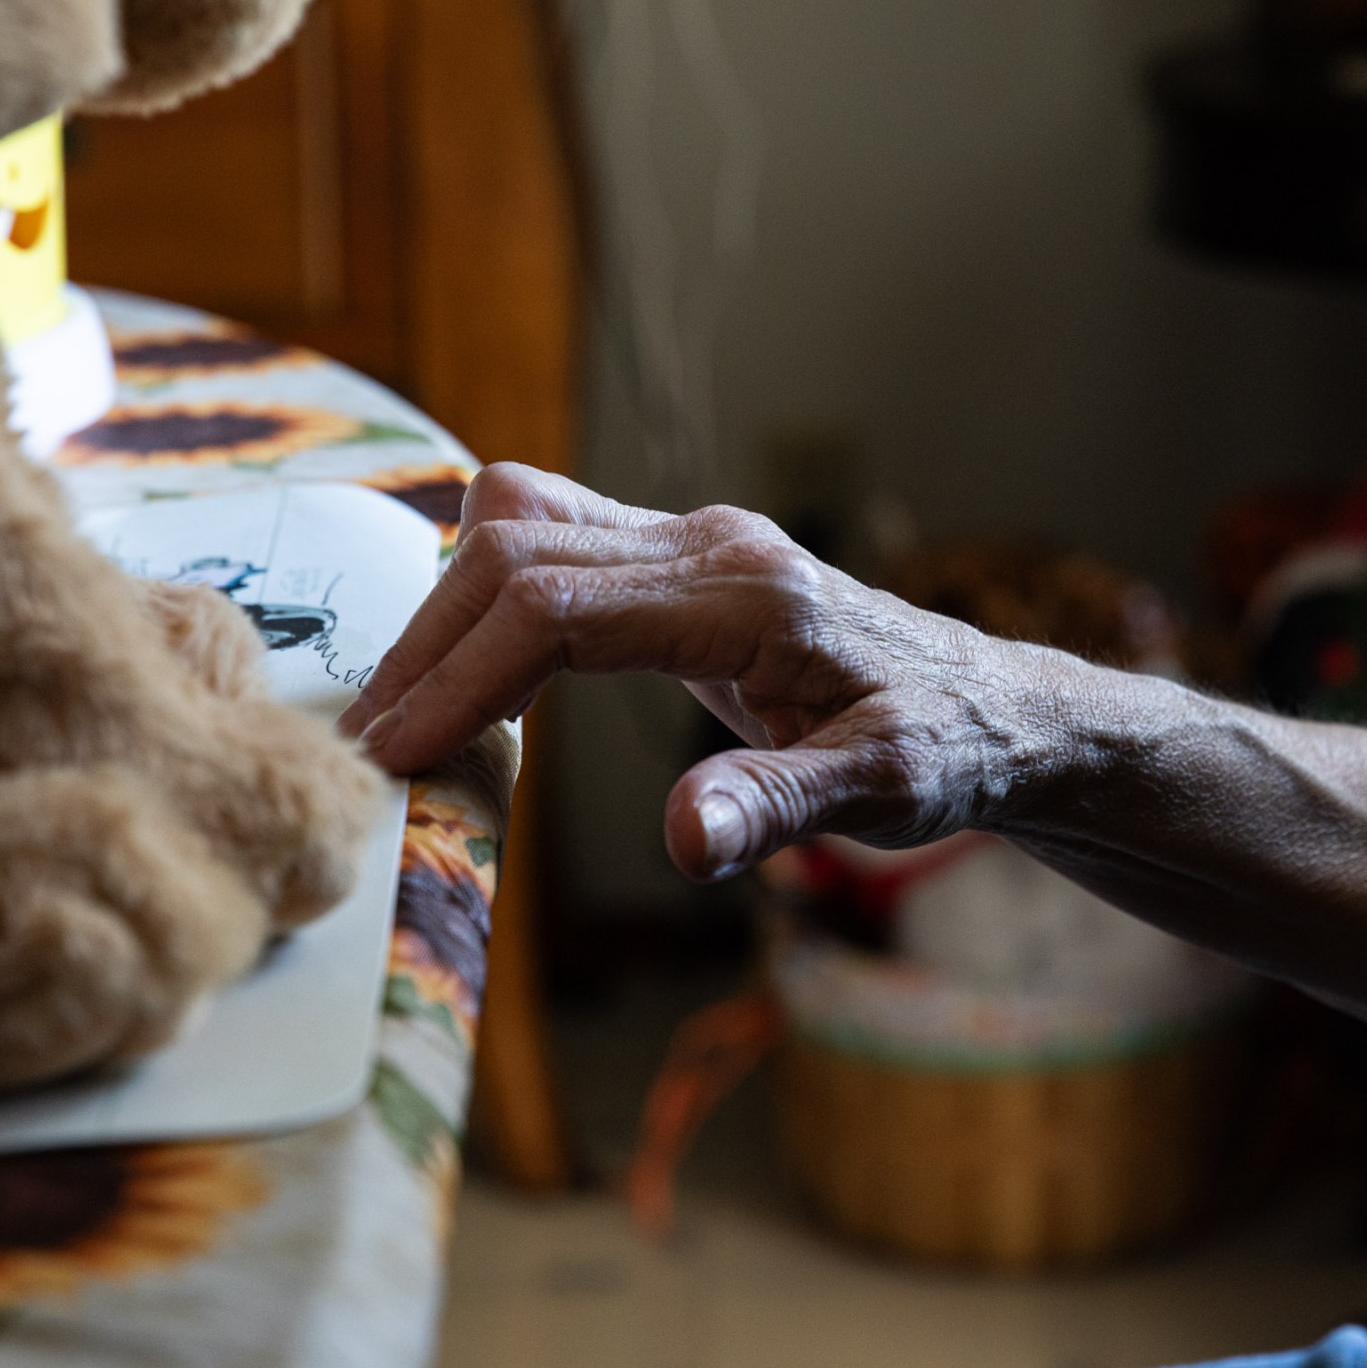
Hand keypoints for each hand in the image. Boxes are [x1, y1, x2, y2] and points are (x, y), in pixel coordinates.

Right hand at [338, 464, 1073, 878]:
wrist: (998, 707)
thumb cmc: (951, 749)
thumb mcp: (883, 795)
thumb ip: (777, 807)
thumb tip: (679, 842)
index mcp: (748, 595)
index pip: (558, 607)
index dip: (462, 675)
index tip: (395, 751)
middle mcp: (710, 545)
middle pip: (517, 550)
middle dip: (429, 643)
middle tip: (368, 745)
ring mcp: (693, 542)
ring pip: (523, 525)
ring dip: (449, 611)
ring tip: (402, 714)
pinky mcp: (681, 561)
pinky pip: (553, 541)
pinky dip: (488, 595)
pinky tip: (468, 673)